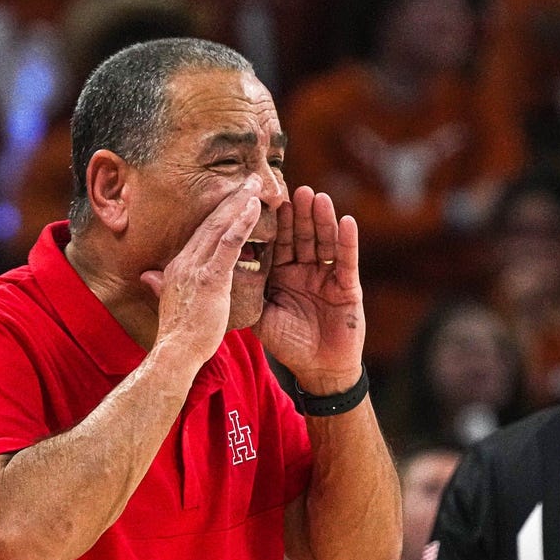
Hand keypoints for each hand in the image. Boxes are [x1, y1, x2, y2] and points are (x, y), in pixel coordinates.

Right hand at [141, 178, 261, 364]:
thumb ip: (159, 285)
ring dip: (239, 202)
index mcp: (179, 266)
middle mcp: (186, 261)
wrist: (175, 353)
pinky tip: (255, 207)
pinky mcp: (211, 278)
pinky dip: (242, 222)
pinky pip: (229, 243)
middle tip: (250, 179)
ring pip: (220, 226)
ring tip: (256, 184)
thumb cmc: (178, 334)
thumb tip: (147, 276)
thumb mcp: (167, 302)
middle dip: (232, 198)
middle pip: (211, 222)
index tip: (234, 197)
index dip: (219, 213)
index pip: (202, 233)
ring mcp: (197, 268)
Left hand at [254, 186, 364, 390]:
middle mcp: (306, 270)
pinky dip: (347, 241)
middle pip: (302, 236)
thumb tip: (211, 276)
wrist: (318, 370)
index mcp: (283, 275)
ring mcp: (327, 277)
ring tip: (317, 197)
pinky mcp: (348, 286)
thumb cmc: (289, 344)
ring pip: (324, 242)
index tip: (265, 199)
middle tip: (294, 189)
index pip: (278, 243)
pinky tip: (346, 221)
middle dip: (298, 214)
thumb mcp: (260, 317)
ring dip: (322, 220)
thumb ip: (243, 294)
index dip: (273, 223)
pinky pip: (347, 261)